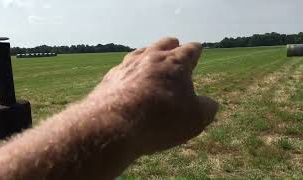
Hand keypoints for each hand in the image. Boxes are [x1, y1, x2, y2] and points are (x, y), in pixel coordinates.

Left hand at [93, 37, 217, 154]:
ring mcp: (129, 64)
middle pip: (166, 43)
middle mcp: (151, 57)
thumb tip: (210, 104)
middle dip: (173, 47)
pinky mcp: (111, 76)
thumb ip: (207, 108)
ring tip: (153, 60)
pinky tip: (131, 79)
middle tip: (176, 51)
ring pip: (143, 50)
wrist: (114, 125)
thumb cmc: (160, 120)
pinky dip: (132, 70)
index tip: (197, 52)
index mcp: (175, 62)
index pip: (191, 49)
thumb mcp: (195, 119)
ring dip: (151, 54)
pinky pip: (125, 66)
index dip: (196, 52)